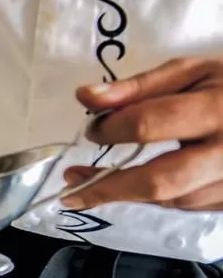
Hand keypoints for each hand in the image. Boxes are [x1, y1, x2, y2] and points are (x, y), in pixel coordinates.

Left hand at [62, 58, 222, 210]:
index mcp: (218, 110)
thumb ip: (139, 86)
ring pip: (173, 199)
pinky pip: (189, 205)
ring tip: (91, 182)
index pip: (150, 124)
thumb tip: (85, 97)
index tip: (91, 128)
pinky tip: (137, 185)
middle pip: (160, 180)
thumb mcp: (193, 72)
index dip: (111, 128)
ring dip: (128, 193)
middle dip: (109, 186)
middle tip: (70, 182)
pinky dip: (159, 196)